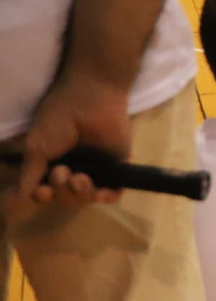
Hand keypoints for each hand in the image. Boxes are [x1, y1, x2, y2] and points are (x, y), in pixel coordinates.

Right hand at [10, 72, 130, 208]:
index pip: (47, 192)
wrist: (91, 99)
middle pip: (66, 198)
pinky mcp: (118, 165)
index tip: (42, 191)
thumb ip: (28, 176)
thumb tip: (13, 201)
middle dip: (61, 192)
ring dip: (80, 194)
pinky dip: (108, 198)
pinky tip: (101, 194)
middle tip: (62, 172)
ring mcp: (97, 168)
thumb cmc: (58, 119)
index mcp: (53, 163)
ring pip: (87, 197)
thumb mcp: (36, 148)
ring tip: (79, 178)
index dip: (44, 196)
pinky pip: (115, 192)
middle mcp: (74, 168)